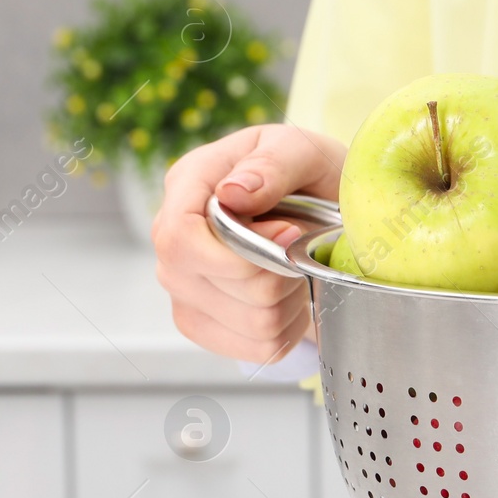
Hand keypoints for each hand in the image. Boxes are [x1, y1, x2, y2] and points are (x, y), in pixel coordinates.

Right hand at [153, 124, 344, 363]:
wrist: (325, 208)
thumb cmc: (310, 173)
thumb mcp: (303, 149)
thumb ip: (272, 164)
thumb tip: (232, 193)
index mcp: (189, 183)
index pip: (179, 237)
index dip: (236, 254)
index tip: (288, 236)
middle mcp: (173, 237)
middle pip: (210, 287)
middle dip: (274, 274)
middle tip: (298, 249)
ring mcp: (182, 285)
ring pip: (247, 323)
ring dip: (291, 300)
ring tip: (297, 270)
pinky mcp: (203, 322)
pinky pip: (257, 349)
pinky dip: (291, 327)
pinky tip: (291, 297)